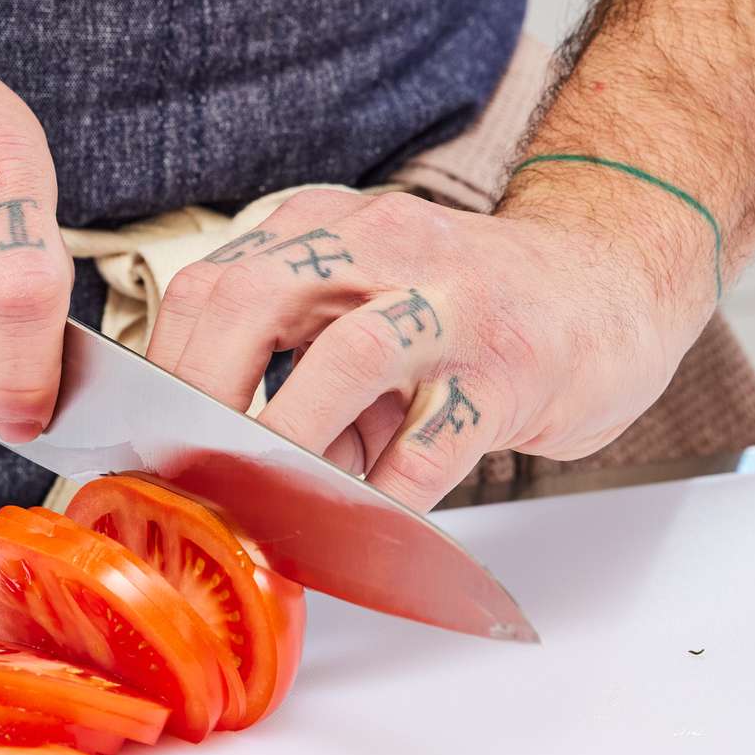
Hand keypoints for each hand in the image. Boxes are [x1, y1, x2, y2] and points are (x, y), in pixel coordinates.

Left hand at [146, 186, 715, 509]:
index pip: (215, 283)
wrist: (612, 281)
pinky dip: (383, 498)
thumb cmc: (469, 304)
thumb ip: (298, 374)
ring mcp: (454, 301)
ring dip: (288, 442)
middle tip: (185, 472)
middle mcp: (382, 246)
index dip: (165, 367)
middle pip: (256, 301)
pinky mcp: (513, 368)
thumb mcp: (367, 307)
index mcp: (328, 228)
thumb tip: (219, 462)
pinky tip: (359, 526)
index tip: (142, 438)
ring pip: (349, 357)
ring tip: (258, 500)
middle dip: (203, 396)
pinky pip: (431, 444)